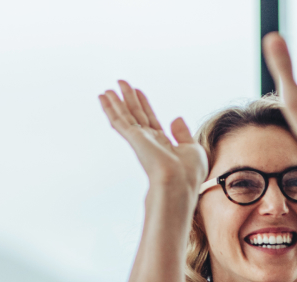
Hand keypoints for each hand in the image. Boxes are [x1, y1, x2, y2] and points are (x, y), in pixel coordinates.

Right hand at [100, 81, 208, 195]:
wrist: (179, 183)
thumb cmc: (188, 173)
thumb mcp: (192, 149)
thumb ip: (183, 134)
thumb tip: (175, 118)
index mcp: (163, 144)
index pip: (151, 120)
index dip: (144, 105)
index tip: (138, 92)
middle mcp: (149, 141)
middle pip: (136, 115)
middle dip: (129, 99)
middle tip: (121, 83)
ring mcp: (139, 140)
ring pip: (124, 116)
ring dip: (115, 102)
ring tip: (107, 89)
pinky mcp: (133, 138)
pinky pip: (119, 120)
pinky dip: (110, 108)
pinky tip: (104, 98)